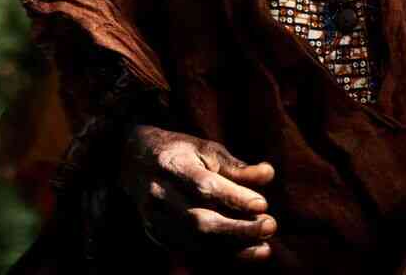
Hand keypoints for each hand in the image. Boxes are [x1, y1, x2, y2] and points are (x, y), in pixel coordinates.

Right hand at [119, 124, 278, 261]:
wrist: (135, 161)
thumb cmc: (180, 152)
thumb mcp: (206, 149)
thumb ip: (235, 165)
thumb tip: (268, 175)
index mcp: (172, 164)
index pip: (204, 186)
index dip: (234, 198)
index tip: (262, 204)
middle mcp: (159, 194)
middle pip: (199, 220)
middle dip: (238, 229)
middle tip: (270, 226)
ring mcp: (154, 218)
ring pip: (194, 242)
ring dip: (233, 249)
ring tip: (264, 248)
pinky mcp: (156, 234)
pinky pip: (189, 252)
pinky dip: (218, 257)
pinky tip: (243, 254)